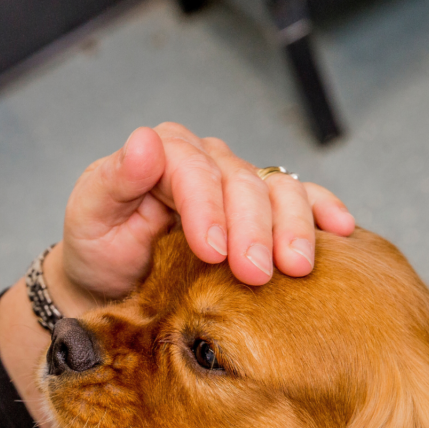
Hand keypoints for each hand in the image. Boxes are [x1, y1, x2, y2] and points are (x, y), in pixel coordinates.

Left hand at [54, 123, 355, 304]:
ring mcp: (237, 181)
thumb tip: (143, 142)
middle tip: (255, 274)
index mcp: (162, 153)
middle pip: (241, 182)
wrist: (112, 283)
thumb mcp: (89, 216)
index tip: (212, 251)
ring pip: (277, 190)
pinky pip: (302, 199)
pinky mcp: (261, 208)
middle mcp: (206, 160)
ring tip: (295, 267)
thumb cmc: (98, 248)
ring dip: (292, 227)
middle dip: (252, 228)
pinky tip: (340, 230)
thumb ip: (113, 180)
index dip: (207, 208)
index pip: (193, 168)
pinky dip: (322, 211)